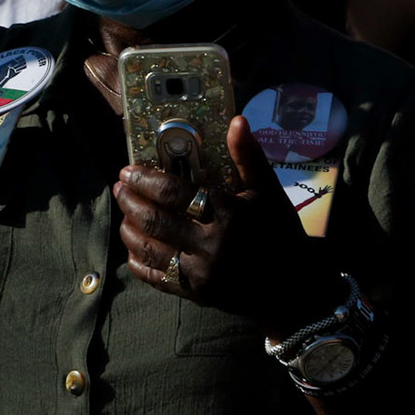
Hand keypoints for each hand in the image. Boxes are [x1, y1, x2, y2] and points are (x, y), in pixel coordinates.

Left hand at [116, 116, 342, 336]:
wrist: (294, 281)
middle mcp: (211, 244)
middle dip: (130, 201)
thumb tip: (236, 121)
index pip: (175, 193)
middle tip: (120, 188)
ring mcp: (201, 272)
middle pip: (155, 220)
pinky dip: (137, 261)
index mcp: (230, 214)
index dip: (146, 179)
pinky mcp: (195, 293)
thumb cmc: (280, 230)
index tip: (129, 170)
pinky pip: (154, 277)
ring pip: (148, 248)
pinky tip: (134, 248)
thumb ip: (248, 156)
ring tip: (124, 213)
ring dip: (128, 228)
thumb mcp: (268, 191)